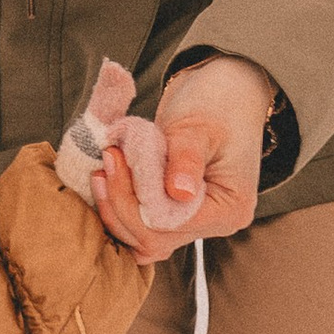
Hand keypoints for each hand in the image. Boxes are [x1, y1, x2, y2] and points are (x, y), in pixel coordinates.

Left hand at [93, 56, 277, 261]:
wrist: (223, 92)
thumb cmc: (215, 103)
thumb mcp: (198, 126)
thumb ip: (185, 158)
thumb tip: (178, 192)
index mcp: (230, 207)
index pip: (172, 223)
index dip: (135, 198)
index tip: (114, 159)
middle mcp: (215, 224)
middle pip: (155, 237)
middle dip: (121, 203)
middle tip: (106, 161)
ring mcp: (194, 223)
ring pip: (143, 240)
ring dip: (116, 209)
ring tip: (103, 170)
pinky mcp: (174, 214)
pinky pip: (140, 228)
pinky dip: (120, 210)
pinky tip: (108, 183)